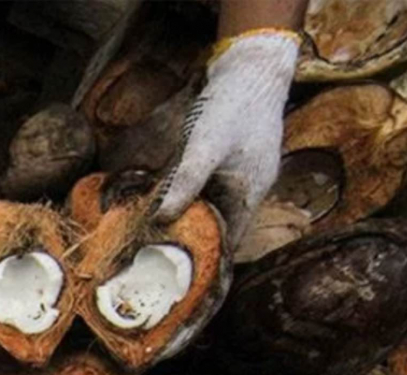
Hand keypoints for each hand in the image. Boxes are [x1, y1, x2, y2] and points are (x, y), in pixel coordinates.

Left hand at [154, 30, 299, 243]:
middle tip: (156, 256)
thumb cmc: (233, 106)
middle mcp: (248, 188)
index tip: (179, 275)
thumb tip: (162, 219)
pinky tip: (166, 199)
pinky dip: (191, 196)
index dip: (208, 260)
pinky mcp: (231, 159)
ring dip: (189, 218)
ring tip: (155, 235)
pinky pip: (209, 188)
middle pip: (219, 226)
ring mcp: (241, 173)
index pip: (230, 242)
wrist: (251, 68)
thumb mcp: (204, 147)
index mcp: (250, 193)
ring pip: (212, 207)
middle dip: (193, 241)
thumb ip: (186, 182)